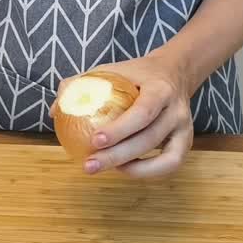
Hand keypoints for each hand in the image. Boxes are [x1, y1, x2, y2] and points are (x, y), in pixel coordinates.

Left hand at [63, 52, 194, 177]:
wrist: (174, 73)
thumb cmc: (136, 74)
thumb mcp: (112, 70)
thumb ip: (82, 84)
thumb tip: (56, 110)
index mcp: (160, 88)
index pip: (143, 111)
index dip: (120, 129)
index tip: (94, 140)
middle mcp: (177, 110)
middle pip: (149, 138)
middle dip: (117, 155)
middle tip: (89, 165)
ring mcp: (184, 128)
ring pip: (162, 156)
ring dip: (131, 168)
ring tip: (103, 168)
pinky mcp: (186, 142)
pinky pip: (170, 164)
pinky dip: (148, 172)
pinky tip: (124, 170)